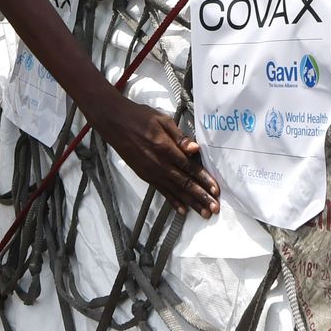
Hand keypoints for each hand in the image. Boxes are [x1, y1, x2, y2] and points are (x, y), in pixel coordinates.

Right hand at [90, 93, 220, 216]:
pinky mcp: (144, 175)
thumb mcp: (162, 120)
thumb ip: (180, 137)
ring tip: (202, 213)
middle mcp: (159, 164)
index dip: (204, 180)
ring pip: (174, 190)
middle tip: (214, 209)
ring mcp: (151, 172)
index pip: (189, 168)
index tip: (216, 190)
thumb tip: (195, 149)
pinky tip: (182, 210)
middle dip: (201, 197)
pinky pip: (161, 191)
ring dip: (190, 202)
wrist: (114, 122)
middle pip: (184, 183)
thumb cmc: (140, 117)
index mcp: (165, 148)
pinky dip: (173, 201)